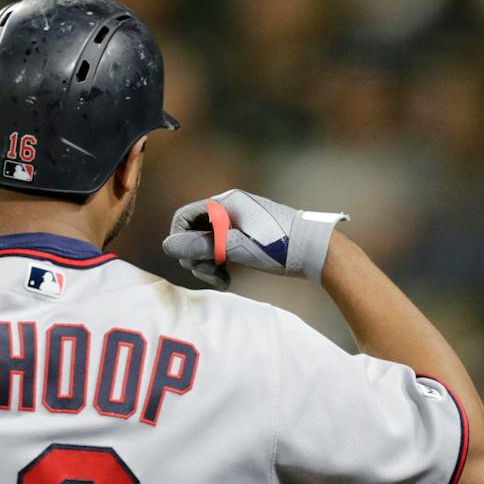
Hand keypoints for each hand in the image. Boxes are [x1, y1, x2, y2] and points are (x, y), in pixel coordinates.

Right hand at [161, 190, 346, 289]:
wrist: (315, 251)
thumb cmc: (279, 246)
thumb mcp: (237, 248)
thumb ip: (202, 246)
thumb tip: (168, 246)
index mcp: (226, 203)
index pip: (184, 217)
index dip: (180, 241)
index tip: (189, 264)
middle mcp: (229, 207)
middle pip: (193, 231)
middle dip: (196, 256)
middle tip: (210, 275)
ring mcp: (237, 220)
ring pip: (206, 242)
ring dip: (207, 263)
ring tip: (221, 281)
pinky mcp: (245, 233)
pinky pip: (220, 246)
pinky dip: (219, 262)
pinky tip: (227, 278)